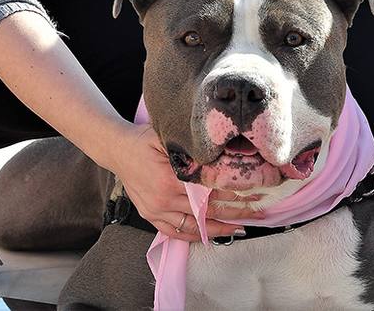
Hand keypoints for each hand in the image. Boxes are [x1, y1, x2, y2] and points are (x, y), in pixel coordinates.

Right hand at [106, 123, 246, 241]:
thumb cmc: (145, 139)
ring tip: (239, 228)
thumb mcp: (167, 137)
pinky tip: (210, 236)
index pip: (210, 190)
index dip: (233, 193)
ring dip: (218, 228)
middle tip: (256, 212)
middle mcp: (164, 198)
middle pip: (206, 210)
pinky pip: (174, 232)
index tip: (253, 192)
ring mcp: (156, 210)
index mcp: (170, 178)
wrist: (117, 149)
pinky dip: (193, 235)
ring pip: (193, 225)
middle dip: (234, 212)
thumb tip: (220, 155)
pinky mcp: (150, 215)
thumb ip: (191, 148)